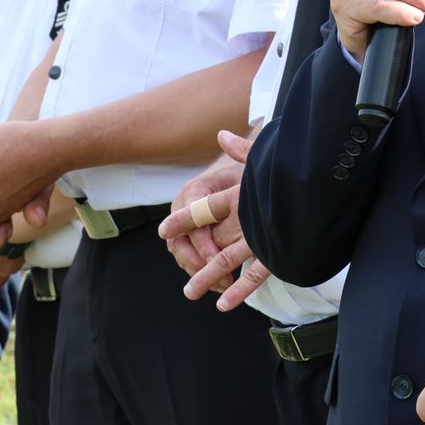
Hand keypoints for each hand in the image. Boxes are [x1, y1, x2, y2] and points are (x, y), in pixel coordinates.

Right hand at [159, 138, 247, 277]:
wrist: (239, 175)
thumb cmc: (242, 171)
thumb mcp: (244, 164)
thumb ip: (238, 153)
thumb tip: (224, 136)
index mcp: (194, 191)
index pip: (191, 220)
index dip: (202, 242)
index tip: (215, 258)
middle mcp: (185, 210)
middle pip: (180, 243)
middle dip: (197, 263)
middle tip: (216, 277)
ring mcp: (190, 228)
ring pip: (186, 256)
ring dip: (201, 273)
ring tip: (222, 285)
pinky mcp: (200, 241)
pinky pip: (198, 261)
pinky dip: (207, 276)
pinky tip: (224, 288)